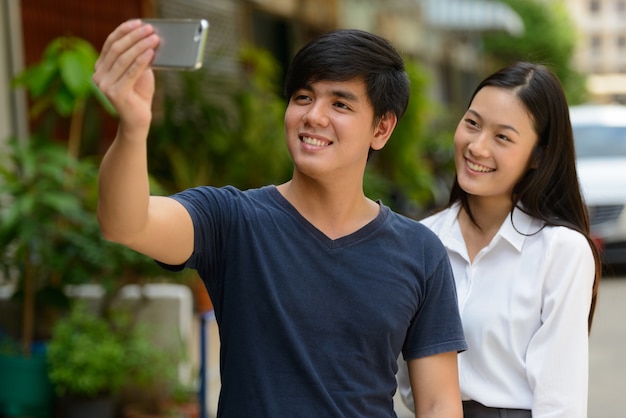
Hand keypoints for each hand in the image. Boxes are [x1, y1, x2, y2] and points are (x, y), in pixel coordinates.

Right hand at [93, 20, 158, 135]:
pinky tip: (150, 53)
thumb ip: (139, 56)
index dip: (124, 31)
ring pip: (123, 59)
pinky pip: (130, 73)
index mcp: (101, 66)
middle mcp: (98, 74)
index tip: (138, 22)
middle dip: (135, 37)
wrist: (138, 120)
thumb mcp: (139, 71)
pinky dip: (141, 61)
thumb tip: (147, 37)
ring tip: (154, 39)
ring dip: (140, 46)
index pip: (110, 43)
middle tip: (150, 29)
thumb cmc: (140, 94)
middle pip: (117, 49)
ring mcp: (104, 84)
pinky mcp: (115, 93)